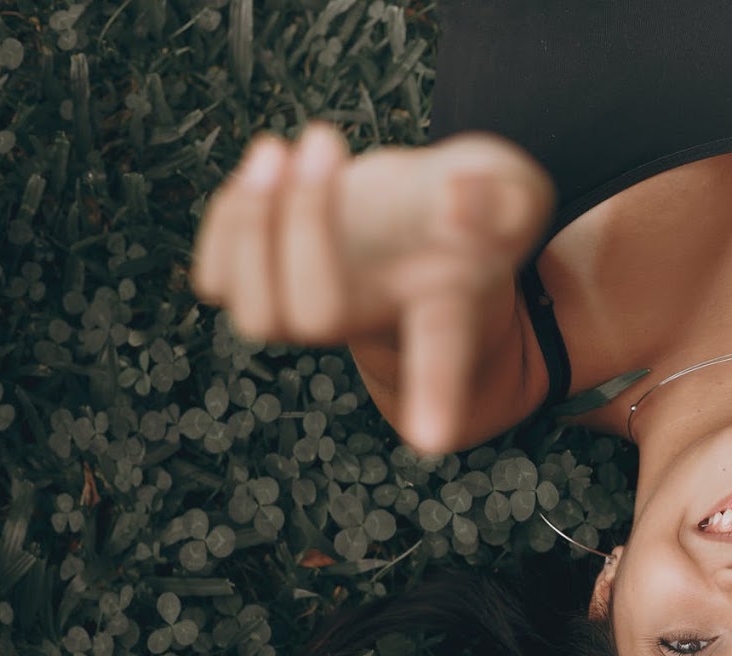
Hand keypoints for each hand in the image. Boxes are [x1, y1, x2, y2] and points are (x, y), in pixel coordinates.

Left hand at [190, 124, 554, 449]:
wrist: (426, 219)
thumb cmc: (477, 207)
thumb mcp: (514, 188)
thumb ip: (504, 196)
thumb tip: (456, 201)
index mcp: (446, 312)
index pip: (441, 355)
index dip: (436, 395)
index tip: (430, 440)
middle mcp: (377, 325)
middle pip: (319, 314)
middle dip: (305, 222)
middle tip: (326, 138)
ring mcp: (316, 316)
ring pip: (258, 315)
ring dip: (250, 222)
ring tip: (279, 149)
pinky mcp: (271, 289)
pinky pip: (217, 282)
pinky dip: (225, 222)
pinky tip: (264, 171)